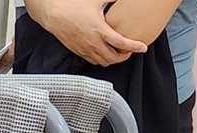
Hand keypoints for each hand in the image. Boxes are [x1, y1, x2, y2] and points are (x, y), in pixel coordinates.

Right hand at [27, 0, 146, 66]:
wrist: (53, 14)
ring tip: (118, 52)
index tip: (143, 47)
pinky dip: (102, 59)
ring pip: (104, 62)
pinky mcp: (79, 52)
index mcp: (100, 30)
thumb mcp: (96, 0)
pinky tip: (104, 52)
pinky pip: (94, 61)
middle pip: (115, 58)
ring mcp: (85, 49)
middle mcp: (93, 43)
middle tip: (130, 50)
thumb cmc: (73, 6)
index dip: (134, 47)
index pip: (122, 43)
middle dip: (125, 56)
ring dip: (113, 59)